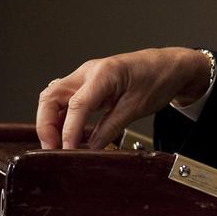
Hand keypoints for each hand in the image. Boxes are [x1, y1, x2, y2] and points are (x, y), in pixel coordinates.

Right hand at [35, 47, 212, 148]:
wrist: (171, 66)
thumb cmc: (159, 78)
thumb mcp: (138, 107)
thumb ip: (112, 127)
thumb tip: (91, 148)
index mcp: (104, 73)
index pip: (76, 104)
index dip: (68, 130)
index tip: (67, 149)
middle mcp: (89, 72)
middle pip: (51, 97)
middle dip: (46, 125)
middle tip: (53, 149)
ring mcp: (86, 78)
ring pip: (54, 99)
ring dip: (51, 123)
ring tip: (59, 146)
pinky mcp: (88, 86)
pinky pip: (66, 102)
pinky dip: (63, 118)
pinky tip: (69, 134)